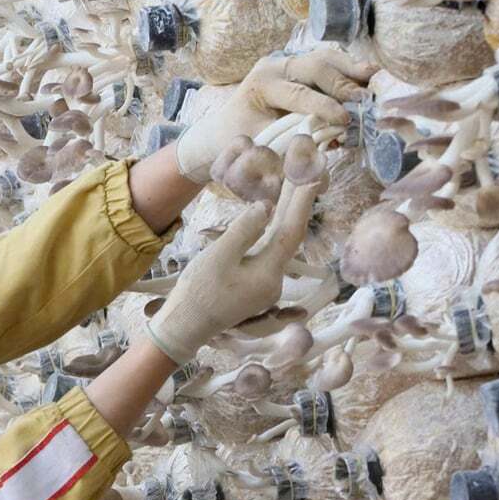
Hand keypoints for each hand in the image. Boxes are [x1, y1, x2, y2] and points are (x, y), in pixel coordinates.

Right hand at [144, 173, 320, 365]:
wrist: (184, 326)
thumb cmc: (198, 291)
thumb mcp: (219, 255)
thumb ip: (245, 230)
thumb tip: (267, 206)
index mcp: (269, 274)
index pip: (292, 231)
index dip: (303, 203)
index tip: (314, 178)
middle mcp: (275, 282)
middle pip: (289, 237)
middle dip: (295, 205)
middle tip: (301, 174)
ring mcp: (266, 287)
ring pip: (279, 245)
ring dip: (284, 217)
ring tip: (288, 188)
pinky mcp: (256, 288)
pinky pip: (269, 254)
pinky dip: (271, 233)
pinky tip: (270, 219)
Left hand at [172, 48, 367, 185]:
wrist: (221, 132)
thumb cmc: (238, 145)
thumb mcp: (259, 152)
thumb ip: (289, 155)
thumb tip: (322, 172)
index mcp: (261, 85)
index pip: (298, 93)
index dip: (323, 107)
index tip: (344, 121)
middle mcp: (273, 67)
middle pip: (315, 66)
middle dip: (342, 81)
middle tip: (366, 97)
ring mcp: (286, 63)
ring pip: (324, 59)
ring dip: (351, 70)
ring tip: (375, 77)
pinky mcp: (298, 67)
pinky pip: (327, 64)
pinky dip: (347, 72)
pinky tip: (366, 81)